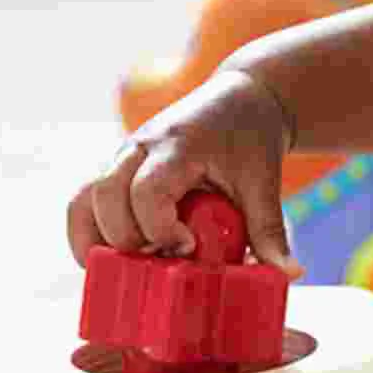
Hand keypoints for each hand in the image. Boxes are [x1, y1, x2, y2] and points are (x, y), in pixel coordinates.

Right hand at [66, 69, 302, 276]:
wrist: (240, 98)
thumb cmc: (251, 138)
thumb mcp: (263, 181)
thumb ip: (270, 229)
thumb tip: (290, 274)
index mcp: (177, 146)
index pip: (146, 191)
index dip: (158, 228)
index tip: (187, 246)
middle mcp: (139, 148)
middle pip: (103, 198)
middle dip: (128, 240)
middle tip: (163, 259)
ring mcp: (122, 157)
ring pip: (83, 200)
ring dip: (99, 240)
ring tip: (132, 265)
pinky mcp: (117, 169)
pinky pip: (83, 201)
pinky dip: (90, 232)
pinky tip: (112, 260)